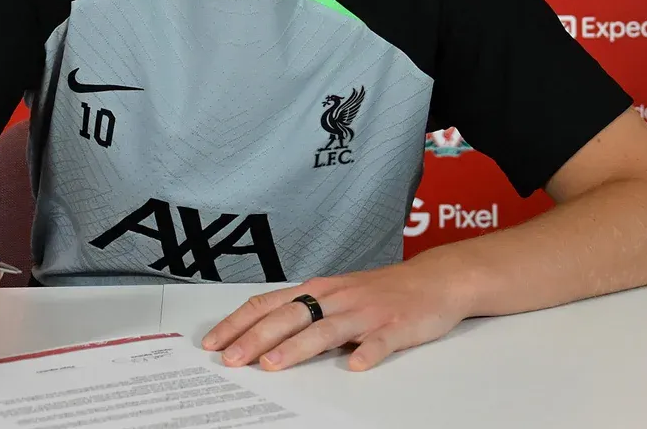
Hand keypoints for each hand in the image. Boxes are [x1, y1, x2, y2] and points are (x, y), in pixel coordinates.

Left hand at [201, 256, 467, 372]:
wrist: (433, 279)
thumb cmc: (379, 291)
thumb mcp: (335, 295)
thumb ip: (304, 313)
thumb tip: (261, 336)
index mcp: (317, 290)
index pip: (268, 304)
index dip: (239, 323)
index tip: (214, 342)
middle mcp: (336, 297)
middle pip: (289, 316)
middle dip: (256, 338)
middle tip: (231, 359)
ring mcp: (365, 312)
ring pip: (326, 329)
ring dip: (297, 347)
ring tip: (273, 364)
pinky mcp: (396, 326)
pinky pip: (380, 341)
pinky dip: (367, 353)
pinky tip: (355, 367)